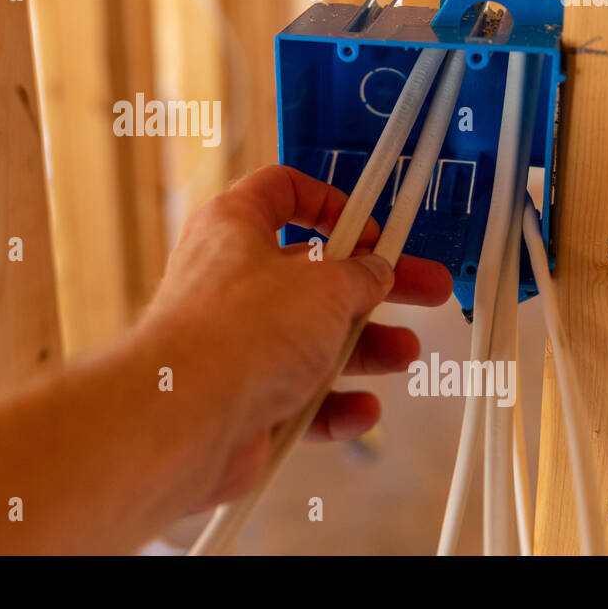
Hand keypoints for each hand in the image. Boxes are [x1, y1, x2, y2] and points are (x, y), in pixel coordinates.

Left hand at [139, 164, 451, 505]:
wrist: (184, 417)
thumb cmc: (235, 332)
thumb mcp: (324, 285)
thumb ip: (359, 277)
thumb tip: (374, 274)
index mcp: (234, 228)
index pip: (280, 192)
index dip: (330, 203)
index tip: (370, 227)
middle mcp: (228, 281)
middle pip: (312, 273)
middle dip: (373, 285)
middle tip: (423, 288)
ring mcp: (234, 343)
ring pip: (310, 340)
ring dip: (364, 348)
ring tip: (402, 352)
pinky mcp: (241, 398)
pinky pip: (298, 398)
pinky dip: (334, 405)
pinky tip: (361, 408)